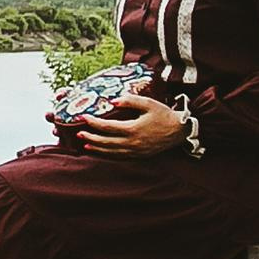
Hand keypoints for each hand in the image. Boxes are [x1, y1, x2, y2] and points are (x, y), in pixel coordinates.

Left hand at [73, 91, 191, 160]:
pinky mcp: (139, 156)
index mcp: (133, 129)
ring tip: (85, 145)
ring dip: (97, 149)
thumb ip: (130, 101)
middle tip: (79, 133)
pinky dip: (108, 155)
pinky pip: (119, 157)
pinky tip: (101, 152)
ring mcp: (135, 152)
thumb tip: (113, 101)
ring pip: (111, 153)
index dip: (94, 123)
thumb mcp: (148, 103)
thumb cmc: (164, 115)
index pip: (107, 127)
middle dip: (91, 138)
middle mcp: (132, 143)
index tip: (83, 118)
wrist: (180, 131)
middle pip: (106, 142)